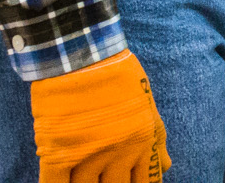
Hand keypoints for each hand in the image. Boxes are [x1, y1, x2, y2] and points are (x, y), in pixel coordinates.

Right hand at [30, 49, 170, 182]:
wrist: (83, 53)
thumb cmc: (117, 75)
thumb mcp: (145, 105)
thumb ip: (156, 138)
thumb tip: (167, 167)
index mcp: (142, 144)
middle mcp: (117, 154)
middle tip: (104, 180)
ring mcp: (87, 155)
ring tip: (84, 179)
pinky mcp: (57, 151)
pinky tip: (61, 182)